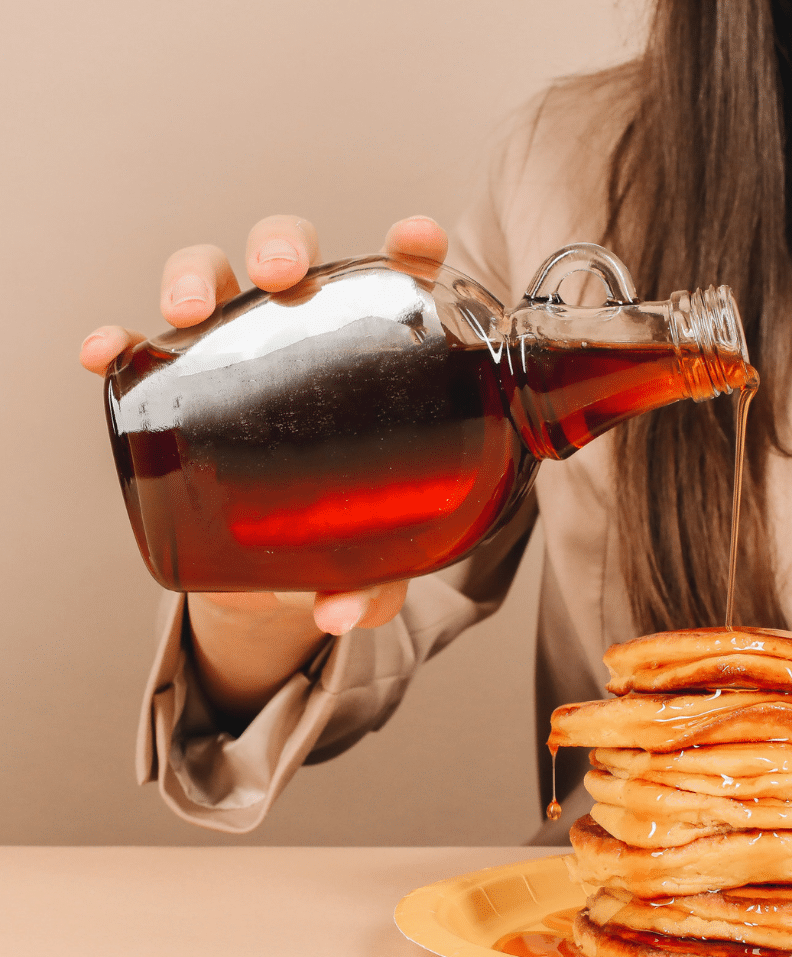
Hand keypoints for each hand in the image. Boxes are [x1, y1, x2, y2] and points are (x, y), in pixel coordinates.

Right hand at [82, 215, 448, 717]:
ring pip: (216, 282)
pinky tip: (106, 350)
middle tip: (284, 279)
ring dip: (197, 275)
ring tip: (187, 309)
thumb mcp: (372, 561)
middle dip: (285, 250)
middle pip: (296, 263)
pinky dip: (122, 340)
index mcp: (375, 356)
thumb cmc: (344, 539)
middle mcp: (306, 336)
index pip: (399, 285)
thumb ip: (373, 583)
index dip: (410, 252)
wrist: (275, 568)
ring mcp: (240, 355)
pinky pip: (146, 351)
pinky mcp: (184, 388)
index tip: (416, 240)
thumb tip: (341, 611)